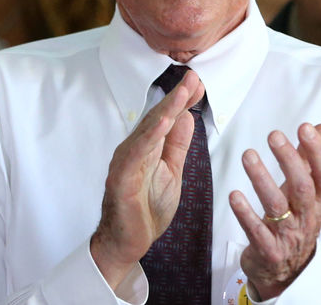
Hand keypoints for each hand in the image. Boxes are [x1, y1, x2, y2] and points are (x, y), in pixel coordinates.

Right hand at [90, 70, 205, 289]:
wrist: (128, 242)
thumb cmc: (146, 208)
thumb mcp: (171, 172)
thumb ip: (176, 145)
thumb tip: (186, 117)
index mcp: (147, 147)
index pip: (167, 118)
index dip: (182, 100)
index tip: (198, 82)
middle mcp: (135, 150)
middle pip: (158, 118)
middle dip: (177, 97)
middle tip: (194, 77)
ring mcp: (126, 162)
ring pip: (148, 131)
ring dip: (166, 110)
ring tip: (182, 93)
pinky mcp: (122, 179)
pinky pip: (137, 154)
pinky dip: (150, 136)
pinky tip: (163, 122)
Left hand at [229, 123, 320, 299]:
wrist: (286, 273)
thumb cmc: (295, 223)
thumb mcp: (307, 193)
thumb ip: (310, 159)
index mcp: (319, 202)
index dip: (317, 151)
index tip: (305, 128)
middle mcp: (306, 217)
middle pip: (302, 187)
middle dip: (289, 159)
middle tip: (274, 135)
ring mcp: (288, 236)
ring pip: (277, 205)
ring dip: (262, 178)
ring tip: (248, 155)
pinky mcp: (268, 251)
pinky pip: (256, 231)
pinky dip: (245, 213)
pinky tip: (234, 195)